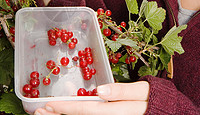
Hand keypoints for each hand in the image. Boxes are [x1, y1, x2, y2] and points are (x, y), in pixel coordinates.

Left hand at [34, 81, 149, 114]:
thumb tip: (99, 91)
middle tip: (39, 112)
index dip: (66, 108)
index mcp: (116, 111)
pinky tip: (68, 113)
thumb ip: (122, 91)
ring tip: (47, 113)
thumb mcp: (142, 92)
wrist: (166, 112)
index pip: (86, 110)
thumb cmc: (154, 100)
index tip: (48, 105)